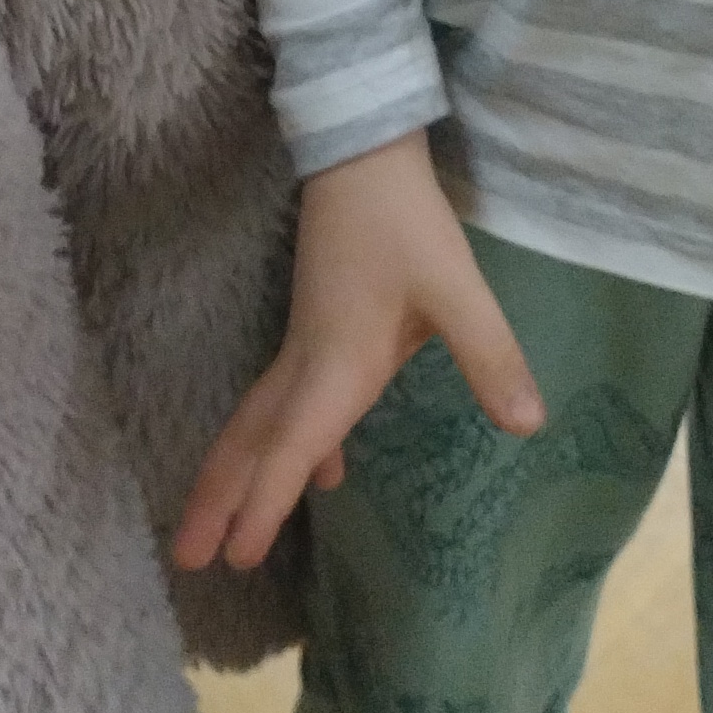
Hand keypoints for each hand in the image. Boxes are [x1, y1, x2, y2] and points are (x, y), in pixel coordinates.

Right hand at [173, 131, 542, 575]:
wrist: (363, 154)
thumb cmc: (405, 222)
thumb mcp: (457, 289)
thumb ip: (489, 356)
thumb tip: (527, 426)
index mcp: (335, 363)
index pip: (291, 447)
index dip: (264, 503)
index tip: (235, 557)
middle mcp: (307, 362)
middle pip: (249, 441)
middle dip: (217, 500)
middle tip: (184, 558)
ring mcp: (304, 345)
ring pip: (257, 422)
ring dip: (238, 474)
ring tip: (222, 530)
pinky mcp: (315, 330)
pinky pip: (284, 403)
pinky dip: (286, 446)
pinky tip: (325, 474)